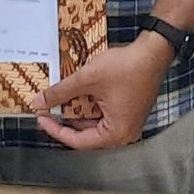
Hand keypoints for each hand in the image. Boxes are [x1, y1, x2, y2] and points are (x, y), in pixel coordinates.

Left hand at [35, 38, 170, 150]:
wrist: (153, 51)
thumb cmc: (127, 67)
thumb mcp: (87, 79)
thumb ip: (61, 92)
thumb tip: (40, 102)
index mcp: (116, 134)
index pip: (78, 141)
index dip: (56, 129)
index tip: (41, 117)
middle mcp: (123, 133)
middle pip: (86, 132)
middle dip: (65, 118)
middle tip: (47, 106)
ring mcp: (127, 121)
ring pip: (93, 121)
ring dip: (76, 109)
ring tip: (59, 96)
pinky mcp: (128, 109)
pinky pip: (103, 112)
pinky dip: (88, 103)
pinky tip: (77, 90)